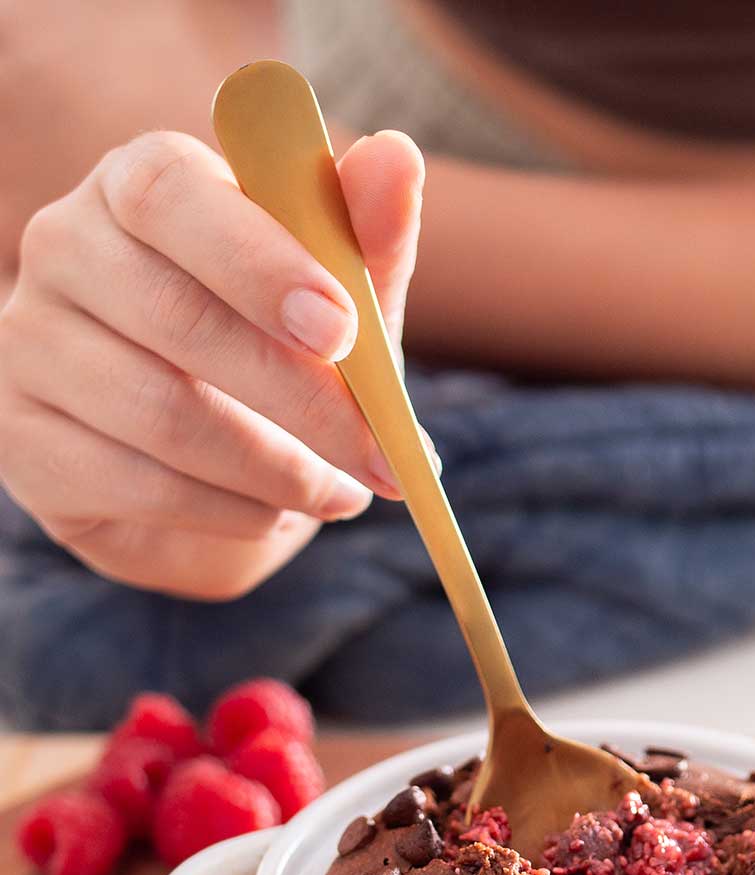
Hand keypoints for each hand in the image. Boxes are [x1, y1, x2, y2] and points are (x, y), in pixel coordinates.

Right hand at [0, 128, 422, 598]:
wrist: (209, 477)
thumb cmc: (276, 365)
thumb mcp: (338, 308)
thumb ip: (363, 242)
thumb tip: (396, 158)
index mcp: (138, 185)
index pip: (171, 194)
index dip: (259, 261)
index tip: (342, 328)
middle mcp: (64, 248)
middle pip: (177, 317)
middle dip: (301, 397)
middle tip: (380, 452)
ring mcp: (31, 347)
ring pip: (163, 415)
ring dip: (276, 469)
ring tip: (344, 493)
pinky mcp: (29, 444)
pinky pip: (140, 485)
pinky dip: (232, 511)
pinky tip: (276, 516)